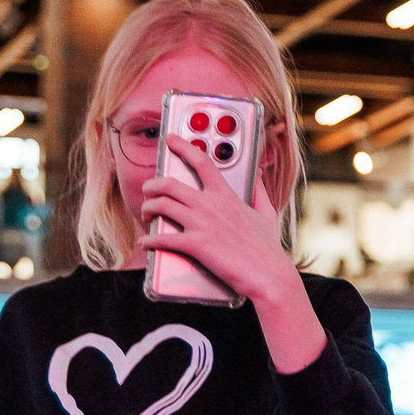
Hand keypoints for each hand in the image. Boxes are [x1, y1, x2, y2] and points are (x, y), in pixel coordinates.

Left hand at [139, 136, 299, 308]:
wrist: (267, 274)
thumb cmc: (267, 246)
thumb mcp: (266, 212)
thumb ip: (258, 191)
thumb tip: (258, 174)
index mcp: (225, 195)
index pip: (201, 162)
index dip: (183, 146)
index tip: (171, 140)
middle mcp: (209, 205)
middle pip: (169, 184)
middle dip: (152, 185)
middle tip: (148, 188)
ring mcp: (201, 224)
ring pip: (161, 206)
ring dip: (148, 208)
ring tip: (147, 214)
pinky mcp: (195, 245)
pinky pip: (162, 238)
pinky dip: (149, 240)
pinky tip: (145, 242)